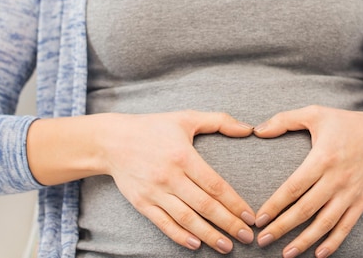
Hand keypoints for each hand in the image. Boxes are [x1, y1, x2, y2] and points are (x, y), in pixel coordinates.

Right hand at [98, 110, 255, 253]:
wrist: (112, 140)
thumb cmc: (153, 127)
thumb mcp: (186, 118)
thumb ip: (219, 121)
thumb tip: (248, 129)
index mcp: (183, 156)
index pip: (215, 185)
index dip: (235, 203)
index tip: (250, 216)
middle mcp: (169, 176)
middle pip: (204, 206)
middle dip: (228, 223)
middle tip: (247, 237)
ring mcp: (154, 192)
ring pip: (186, 219)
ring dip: (208, 235)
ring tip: (227, 246)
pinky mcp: (142, 203)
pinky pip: (164, 224)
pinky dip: (180, 236)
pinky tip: (196, 244)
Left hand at [253, 106, 362, 257]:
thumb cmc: (346, 124)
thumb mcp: (315, 113)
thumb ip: (284, 120)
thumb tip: (257, 130)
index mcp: (322, 158)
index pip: (293, 188)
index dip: (275, 206)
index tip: (259, 219)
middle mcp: (336, 179)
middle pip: (305, 210)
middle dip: (282, 228)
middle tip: (263, 240)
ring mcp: (350, 193)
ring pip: (324, 223)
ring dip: (304, 241)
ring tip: (286, 254)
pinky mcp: (361, 202)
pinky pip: (346, 226)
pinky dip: (333, 242)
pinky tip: (318, 254)